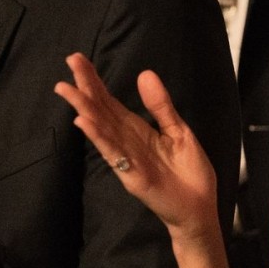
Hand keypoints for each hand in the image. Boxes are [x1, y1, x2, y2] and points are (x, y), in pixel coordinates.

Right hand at [54, 53, 219, 248]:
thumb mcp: (179, 131)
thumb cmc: (189, 172)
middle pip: (101, 110)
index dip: (94, 80)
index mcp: (136, 129)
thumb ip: (161, 106)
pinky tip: (84, 123)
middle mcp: (126, 141)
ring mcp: (127, 159)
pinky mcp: (133, 177)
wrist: (200, 208)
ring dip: (84, 109)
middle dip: (84, 87)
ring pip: (101, 130)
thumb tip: (145, 74)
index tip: (78, 59)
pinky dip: (99, 138)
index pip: (109, 101)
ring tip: (68, 89)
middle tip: (70, 61)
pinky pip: (114, 154)